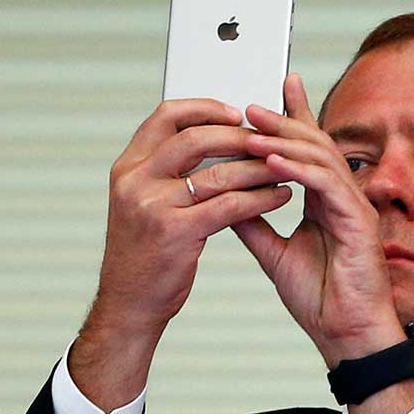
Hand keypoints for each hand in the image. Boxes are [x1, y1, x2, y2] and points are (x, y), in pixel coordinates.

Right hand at [70, 99, 290, 409]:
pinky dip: (260, 198)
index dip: (204, 108)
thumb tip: (218, 139)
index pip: (165, 116)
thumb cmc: (144, 252)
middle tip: (269, 139)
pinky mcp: (175, 234)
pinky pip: (229, 206)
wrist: (128, 305)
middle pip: (194, 138)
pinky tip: (279, 196)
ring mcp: (153, 206)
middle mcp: (135, 181)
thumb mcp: (142, 202)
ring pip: (218, 173)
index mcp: (127, 167)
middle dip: (239, 136)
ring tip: (286, 167)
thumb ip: (167, 170)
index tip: (235, 112)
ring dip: (259, 168)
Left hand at [233, 74, 405, 369]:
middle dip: (282, 120)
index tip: (270, 91)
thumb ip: (253, 222)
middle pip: (314, 144)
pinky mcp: (359, 221)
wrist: (346, 335)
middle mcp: (342, 196)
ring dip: (285, 140)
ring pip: (321, 157)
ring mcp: (354, 205)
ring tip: (252, 130)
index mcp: (325, 200)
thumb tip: (223, 194)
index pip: (307, 149)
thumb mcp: (274, 253)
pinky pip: (328, 185)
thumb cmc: (321, 299)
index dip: (292, 116)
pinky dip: (300, 169)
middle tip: (250, 105)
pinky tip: (273, 161)